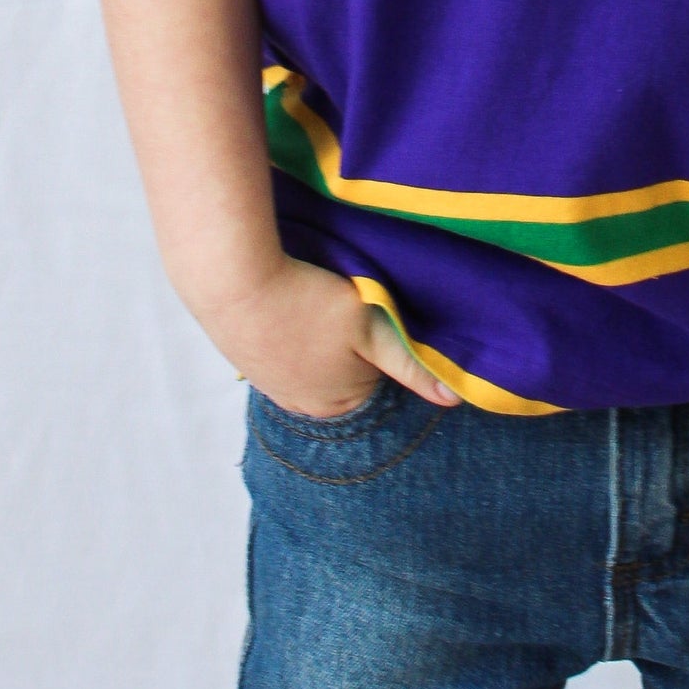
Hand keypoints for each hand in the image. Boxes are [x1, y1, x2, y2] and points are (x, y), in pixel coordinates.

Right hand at [194, 253, 458, 416]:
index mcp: (339, 405)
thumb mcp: (369, 327)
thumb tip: (455, 400)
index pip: (380, 376)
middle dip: (351, 343)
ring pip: (316, 359)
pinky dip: (293, 331)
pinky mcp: (249, 360)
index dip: (383, 341)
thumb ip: (410, 363)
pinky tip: (291, 306)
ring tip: (316, 302)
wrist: (233, 281)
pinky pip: (287, 350)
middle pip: (348, 371)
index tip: (376, 312)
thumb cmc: (307, 303)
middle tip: (345, 303)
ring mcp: (272, 385)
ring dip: (321, 336)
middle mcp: (304, 406)